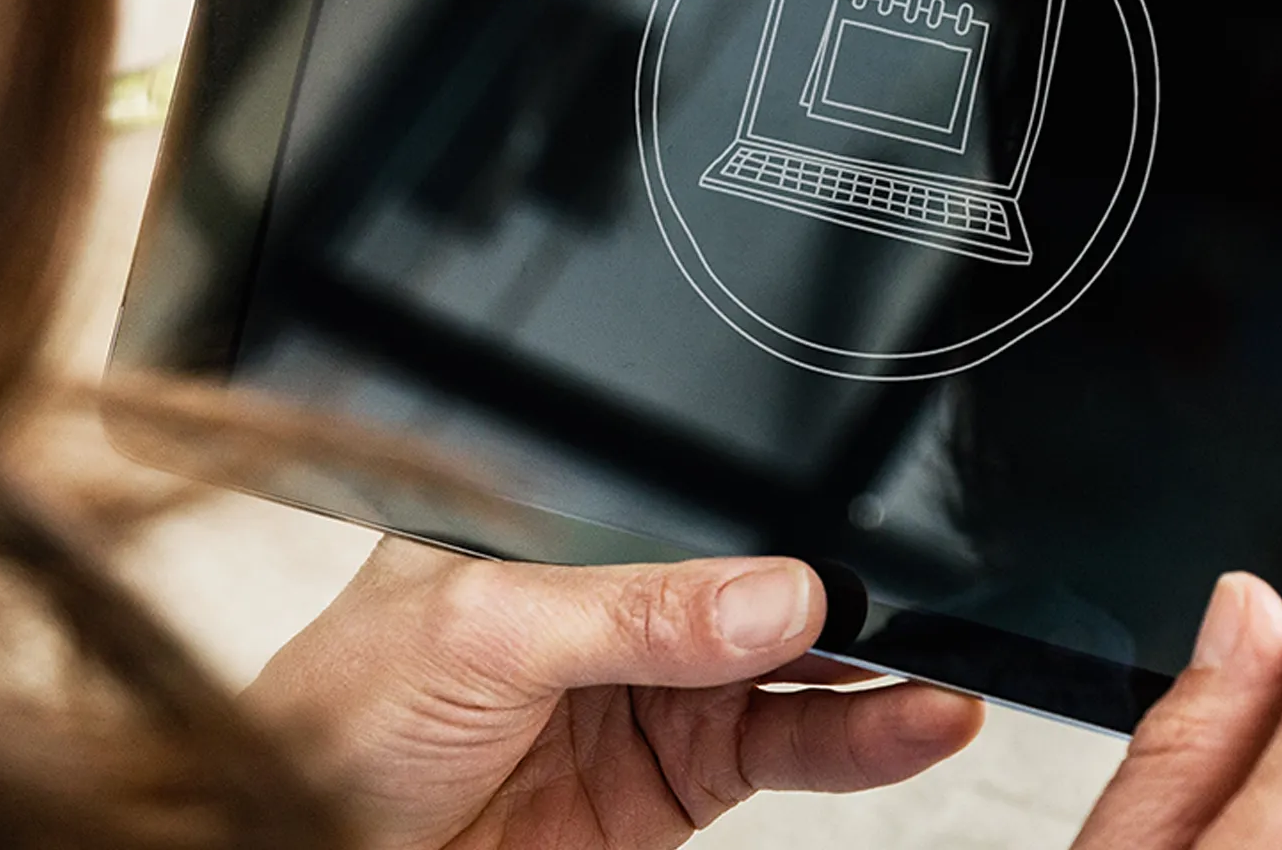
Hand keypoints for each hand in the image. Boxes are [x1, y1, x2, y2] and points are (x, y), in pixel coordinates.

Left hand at [246, 538, 982, 849]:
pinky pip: (789, 746)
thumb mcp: (487, 630)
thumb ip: (638, 612)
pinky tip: (907, 725)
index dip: (779, 522)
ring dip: (874, 677)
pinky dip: (857, 741)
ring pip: (794, 670)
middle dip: (849, 596)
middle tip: (926, 610)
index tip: (857, 541)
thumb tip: (774, 594)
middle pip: (762, 588)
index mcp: (567, 530)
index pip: (698, 509)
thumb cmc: (340, 722)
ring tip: (941, 679)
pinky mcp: (684, 773)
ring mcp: (659, 690)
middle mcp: (622, 604)